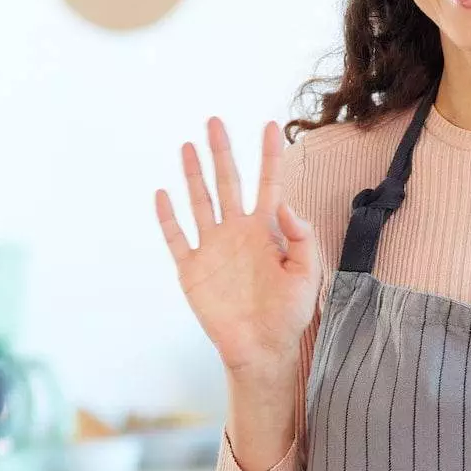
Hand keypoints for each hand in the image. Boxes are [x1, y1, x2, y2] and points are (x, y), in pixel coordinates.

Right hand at [155, 119, 320, 380]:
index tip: (269, 125)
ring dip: (193, 174)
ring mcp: (213, 248)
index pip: (267, 183)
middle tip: (214, 121)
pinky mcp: (192, 269)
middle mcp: (237, 232)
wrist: (263, 349)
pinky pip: (177, 238)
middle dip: (221, 152)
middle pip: (227, 182)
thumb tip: (285, 203)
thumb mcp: (307, 273)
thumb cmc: (289, 314)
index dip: (268, 155)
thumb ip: (302, 236)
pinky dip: (168, 217)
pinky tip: (163, 194)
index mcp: (266, 231)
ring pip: (200, 202)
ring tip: (188, 146)